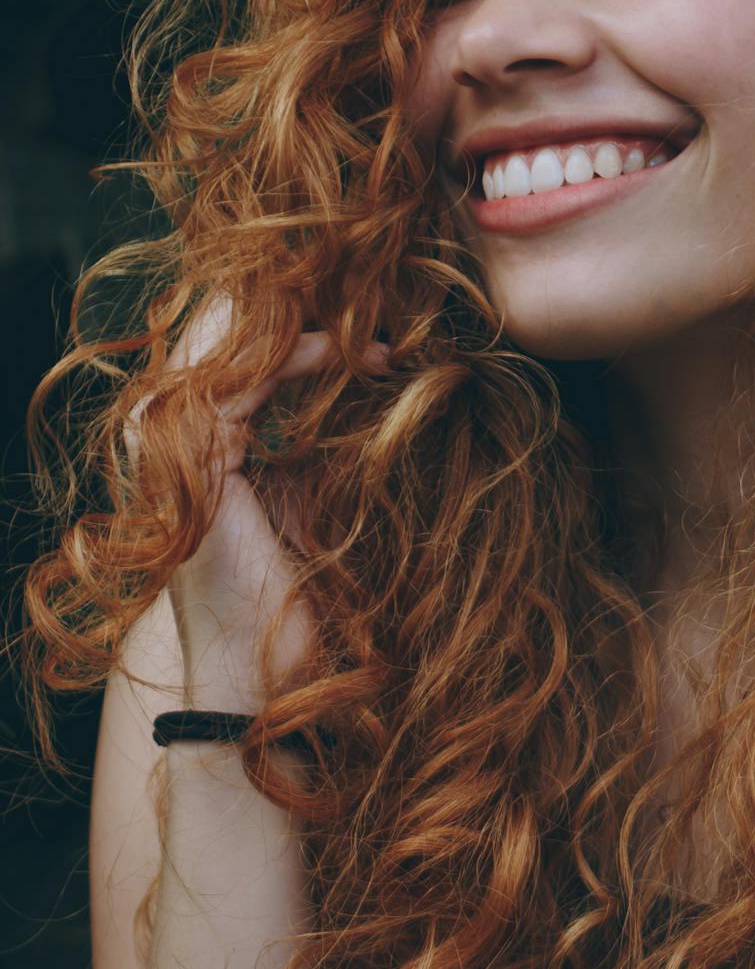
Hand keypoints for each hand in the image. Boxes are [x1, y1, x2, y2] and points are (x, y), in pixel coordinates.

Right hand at [123, 287, 390, 708]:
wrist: (264, 673)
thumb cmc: (292, 599)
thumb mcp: (306, 499)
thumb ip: (310, 443)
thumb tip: (370, 387)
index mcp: (190, 444)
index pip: (232, 352)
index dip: (300, 327)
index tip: (373, 333)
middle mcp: (167, 440)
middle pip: (219, 335)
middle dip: (295, 307)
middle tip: (368, 295)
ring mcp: (172, 452)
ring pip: (226, 345)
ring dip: (303, 324)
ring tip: (366, 320)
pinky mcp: (195, 467)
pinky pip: (243, 381)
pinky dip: (299, 358)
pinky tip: (349, 355)